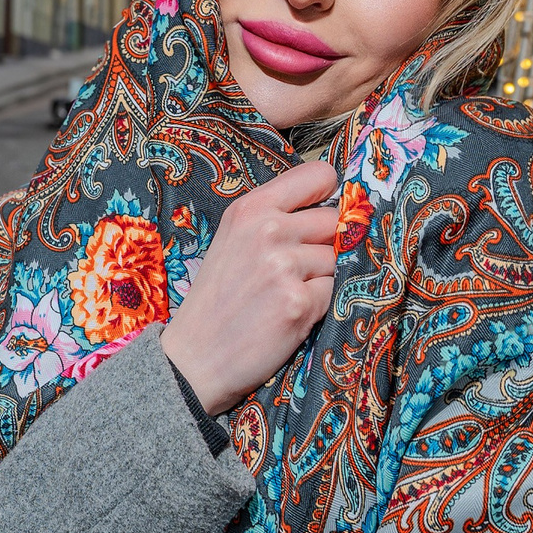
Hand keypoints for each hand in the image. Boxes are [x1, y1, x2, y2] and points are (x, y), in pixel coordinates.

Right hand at [161, 158, 340, 413]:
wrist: (194, 357)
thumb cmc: (218, 299)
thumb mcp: (234, 241)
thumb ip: (277, 219)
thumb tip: (337, 210)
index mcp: (251, 208)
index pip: (319, 175)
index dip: (328, 197)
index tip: (320, 217)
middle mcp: (268, 230)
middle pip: (334, 221)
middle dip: (324, 245)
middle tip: (294, 271)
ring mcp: (284, 266)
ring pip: (338, 259)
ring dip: (321, 279)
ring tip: (285, 295)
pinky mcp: (299, 302)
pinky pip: (334, 292)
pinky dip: (319, 305)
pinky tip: (290, 314)